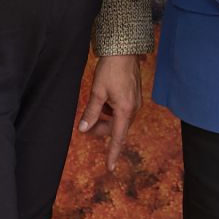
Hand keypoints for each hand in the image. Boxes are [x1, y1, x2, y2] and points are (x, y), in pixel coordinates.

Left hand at [80, 54, 142, 168]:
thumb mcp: (97, 91)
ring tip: (94, 106)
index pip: (118, 137)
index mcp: (125, 109)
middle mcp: (133, 109)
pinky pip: (121, 111)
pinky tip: (103, 100)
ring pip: (118, 120)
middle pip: (116, 129)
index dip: (113, 153)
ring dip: (105, 119)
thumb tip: (83, 129)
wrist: (123, 51)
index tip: (110, 168)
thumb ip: (91, 112)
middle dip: (101, 129)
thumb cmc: (110, 69)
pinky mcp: (133, 97)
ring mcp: (135, 103)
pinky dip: (110, 111)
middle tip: (84, 124)